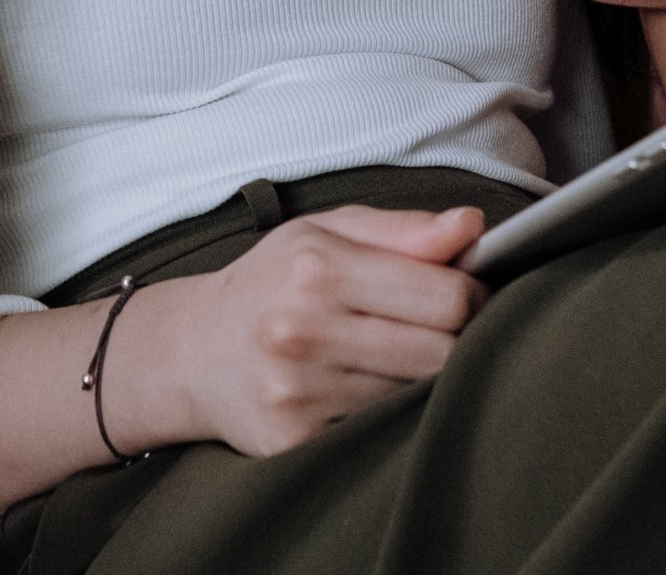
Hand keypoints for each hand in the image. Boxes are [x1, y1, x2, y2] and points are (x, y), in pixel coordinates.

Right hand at [168, 205, 488, 456]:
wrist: (191, 351)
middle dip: (457, 338)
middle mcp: (305, 329)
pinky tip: (363, 387)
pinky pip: (380, 430)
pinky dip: (386, 411)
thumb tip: (473, 227)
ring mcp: (299, 391)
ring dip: (422, 377)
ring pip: (416, 395)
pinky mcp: (295, 440)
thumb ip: (403, 229)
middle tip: (440, 327)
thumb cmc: (270, 281)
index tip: (468, 292)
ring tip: (396, 353)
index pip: (446, 296)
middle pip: (442, 353)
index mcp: (318, 267)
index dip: (474, 294)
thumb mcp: (325, 232)